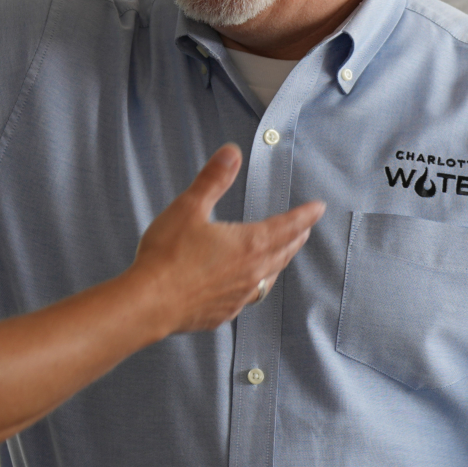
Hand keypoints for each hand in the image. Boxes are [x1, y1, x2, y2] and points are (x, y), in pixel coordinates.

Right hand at [130, 146, 322, 334]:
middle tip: (304, 228)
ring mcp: (238, 296)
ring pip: (269, 277)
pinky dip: (255, 286)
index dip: (305, 215)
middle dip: (296, 237)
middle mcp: (251, 272)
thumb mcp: (189, 208)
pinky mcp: (223, 313)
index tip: (317, 209)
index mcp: (249, 244)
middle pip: (283, 251)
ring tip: (281, 255)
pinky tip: (247, 286)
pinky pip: (249, 297)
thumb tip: (231, 153)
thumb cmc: (167, 257)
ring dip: (279, 262)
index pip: (287, 226)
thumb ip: (213, 179)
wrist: (149, 303)